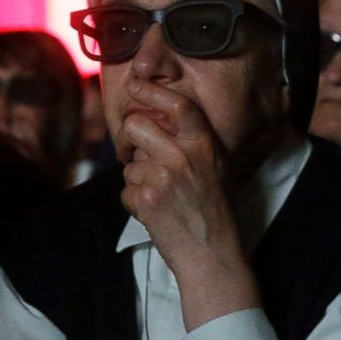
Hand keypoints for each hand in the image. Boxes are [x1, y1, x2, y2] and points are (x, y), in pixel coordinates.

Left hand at [120, 80, 258, 329]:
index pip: (177, 105)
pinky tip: (155, 213)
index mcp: (204, 144)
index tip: (135, 84)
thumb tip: (157, 122)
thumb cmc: (215, 211)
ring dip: (137, 179)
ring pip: (129, 163)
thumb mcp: (215, 168)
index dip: (152, 91)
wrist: (212, 255)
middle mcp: (183, 155)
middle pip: (135, 125)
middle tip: (133, 153)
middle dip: (128, 139)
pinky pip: (125, 190)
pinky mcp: (145, 199)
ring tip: (161, 197)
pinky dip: (134, 203)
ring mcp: (163, 177)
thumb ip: (191, 144)